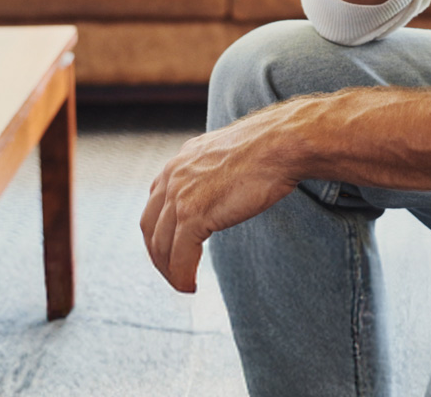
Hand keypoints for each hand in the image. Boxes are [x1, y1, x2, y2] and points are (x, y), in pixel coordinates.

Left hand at [140, 103, 302, 293]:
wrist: (280, 144)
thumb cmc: (268, 148)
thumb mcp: (228, 155)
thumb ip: (214, 172)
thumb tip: (221, 190)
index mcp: (181, 162)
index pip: (155, 204)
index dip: (159, 231)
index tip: (170, 247)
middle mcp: (173, 176)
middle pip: (150, 227)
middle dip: (159, 255)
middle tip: (172, 272)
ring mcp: (181, 195)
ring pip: (161, 246)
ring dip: (170, 271)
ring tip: (183, 285)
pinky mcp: (193, 213)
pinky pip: (180, 256)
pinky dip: (182, 276)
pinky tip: (191, 285)